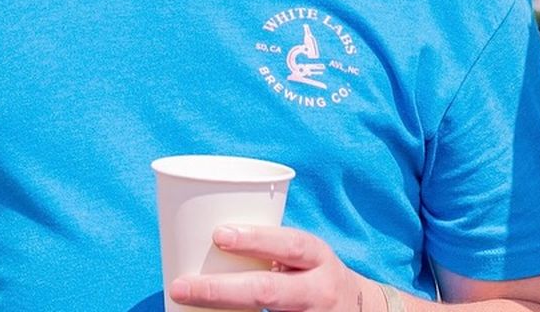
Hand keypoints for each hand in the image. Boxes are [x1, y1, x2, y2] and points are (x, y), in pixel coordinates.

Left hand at [167, 225, 363, 310]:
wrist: (360, 309)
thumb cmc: (313, 271)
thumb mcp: (303, 253)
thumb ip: (268, 246)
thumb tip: (202, 235)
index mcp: (317, 257)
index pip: (290, 245)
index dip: (255, 239)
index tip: (218, 235)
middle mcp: (317, 290)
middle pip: (267, 292)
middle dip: (219, 290)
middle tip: (179, 286)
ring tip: (186, 305)